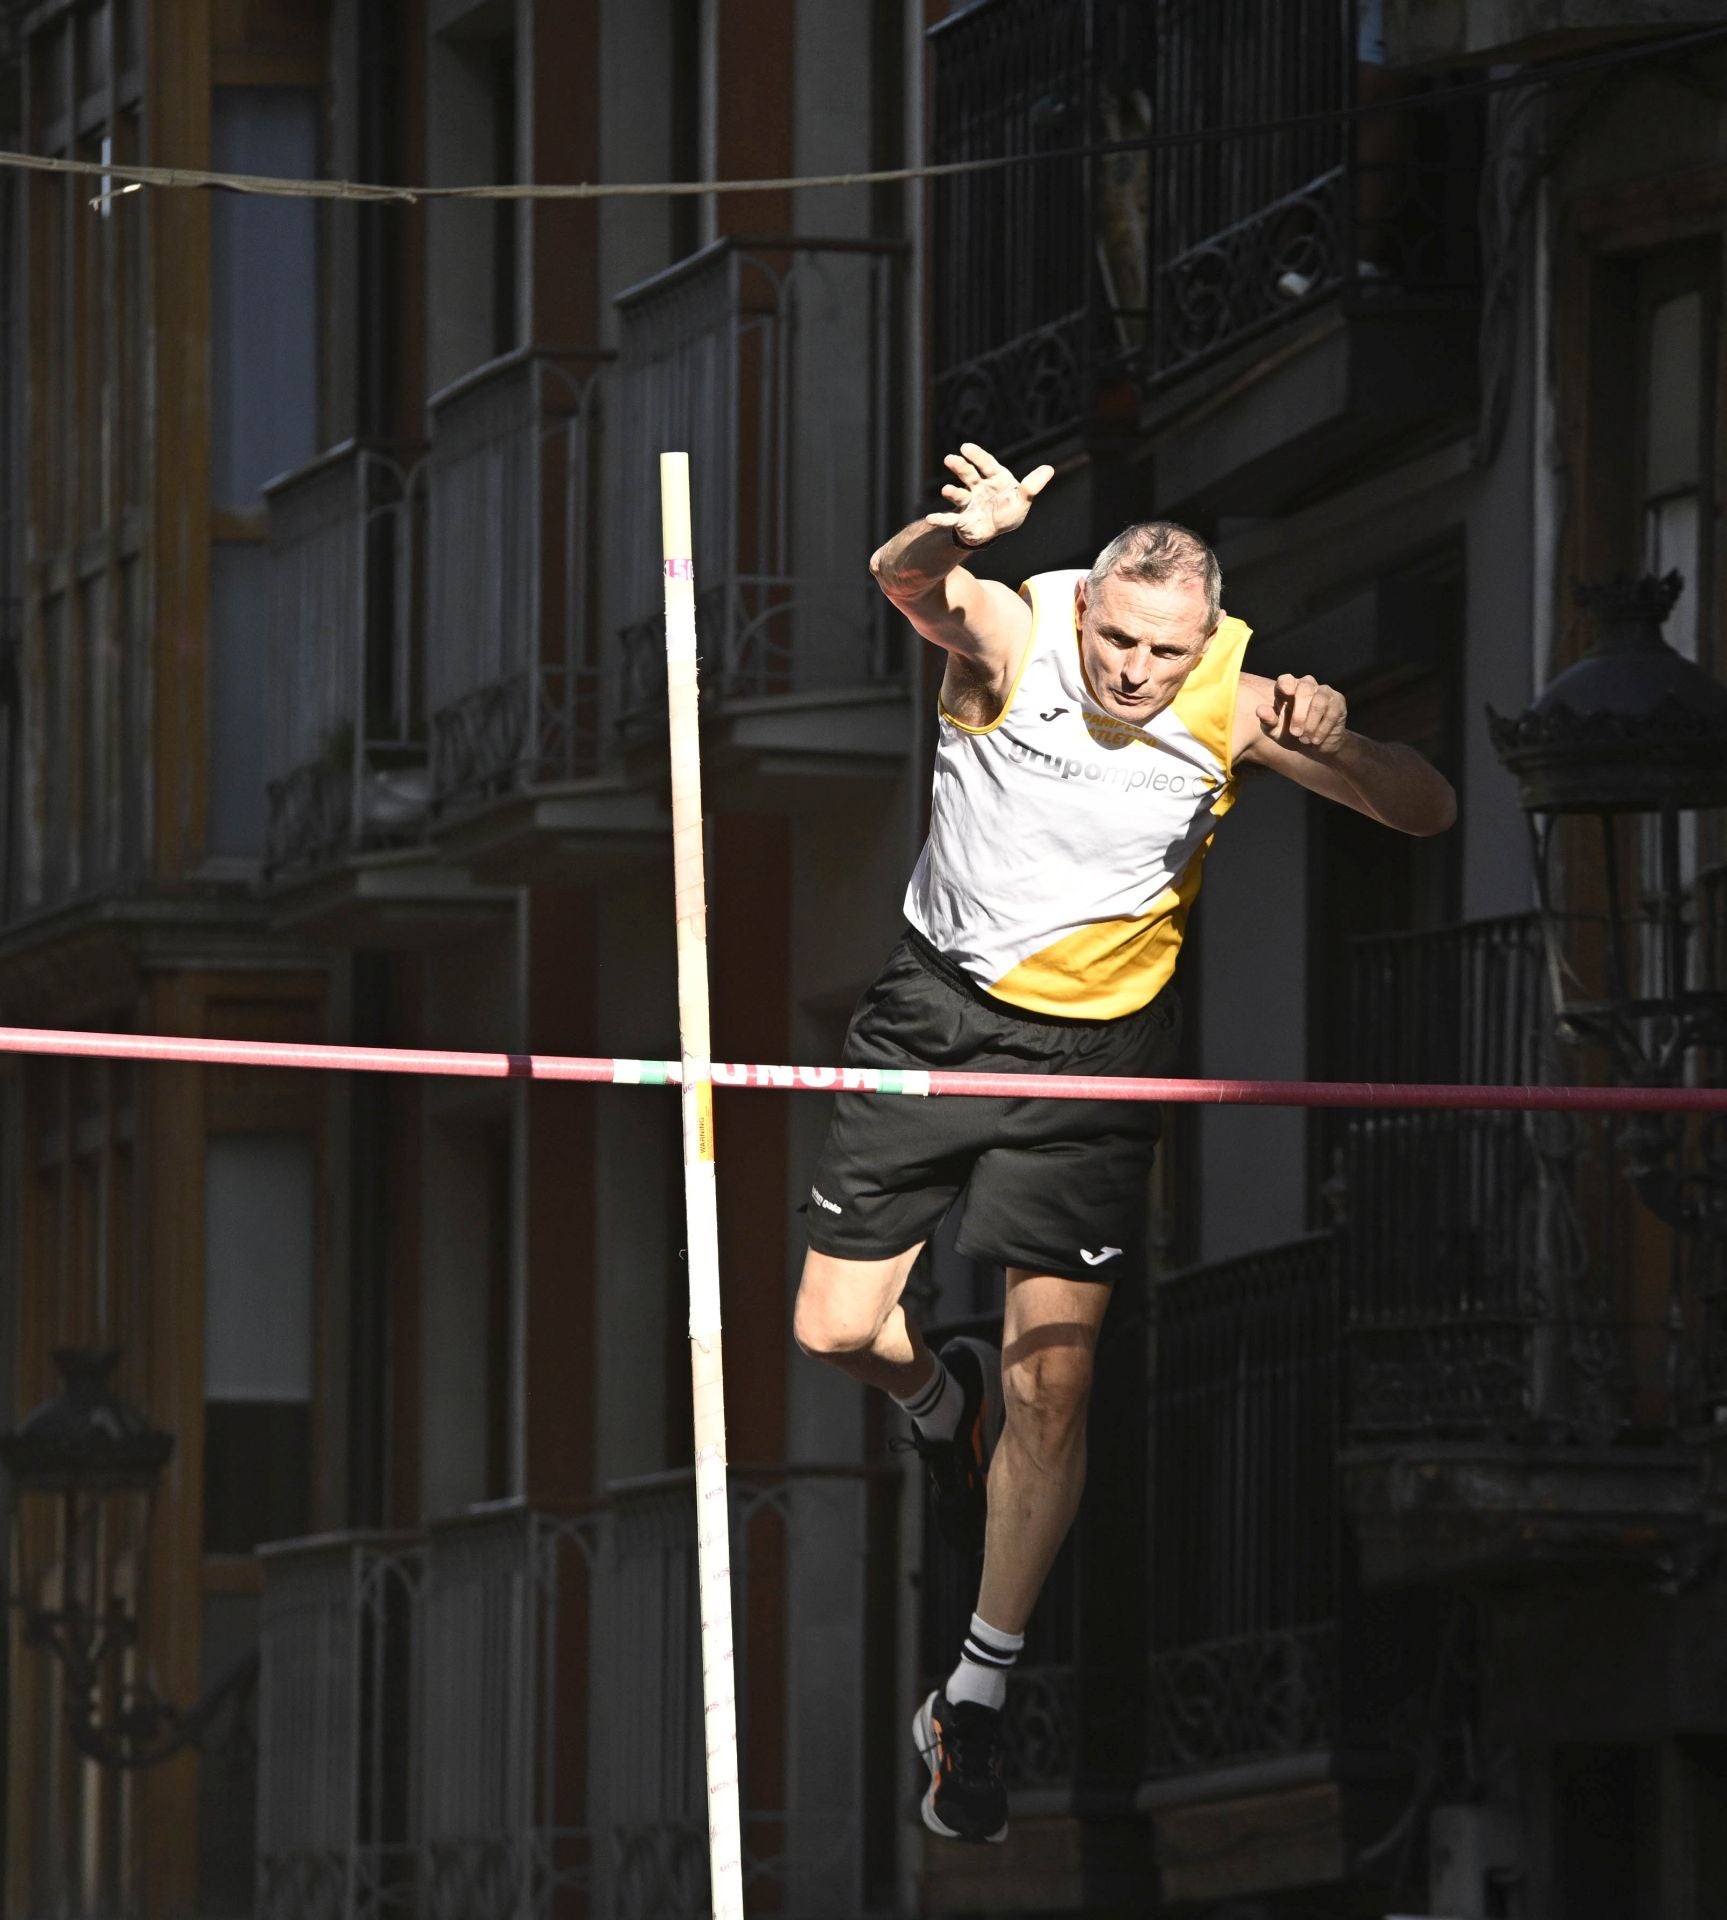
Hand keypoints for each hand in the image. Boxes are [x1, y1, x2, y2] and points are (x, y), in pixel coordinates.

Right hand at [929, 442, 1053, 546]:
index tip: (965, 447)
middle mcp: (978, 486)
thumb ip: (1032, 486)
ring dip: (952, 492)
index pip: (985, 464)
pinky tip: (930, 518)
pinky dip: (940, 519)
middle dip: (959, 467)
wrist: (995, 529)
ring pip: (959, 495)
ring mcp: (969, 502)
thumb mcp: (1023, 499)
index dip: (976, 455)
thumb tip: (1049, 469)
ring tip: (946, 490)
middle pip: (968, 474)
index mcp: (994, 477)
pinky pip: (950, 519)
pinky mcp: (963, 519)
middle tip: (950, 459)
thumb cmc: (1009, 509)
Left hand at [1257, 673, 1346, 753]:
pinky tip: (1316, 740)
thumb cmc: (1290, 734)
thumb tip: (1260, 711)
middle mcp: (1306, 685)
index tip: (1287, 693)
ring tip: (1305, 739)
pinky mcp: (1338, 701)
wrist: (1314, 745)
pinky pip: (1331, 712)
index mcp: (1287, 689)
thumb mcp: (1275, 731)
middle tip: (1295, 733)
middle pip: (1304, 688)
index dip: (1286, 683)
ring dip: (1311, 723)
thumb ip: (1268, 721)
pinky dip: (1322, 728)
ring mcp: (1323, 691)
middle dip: (1299, 713)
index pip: (1285, 679)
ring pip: (1319, 700)